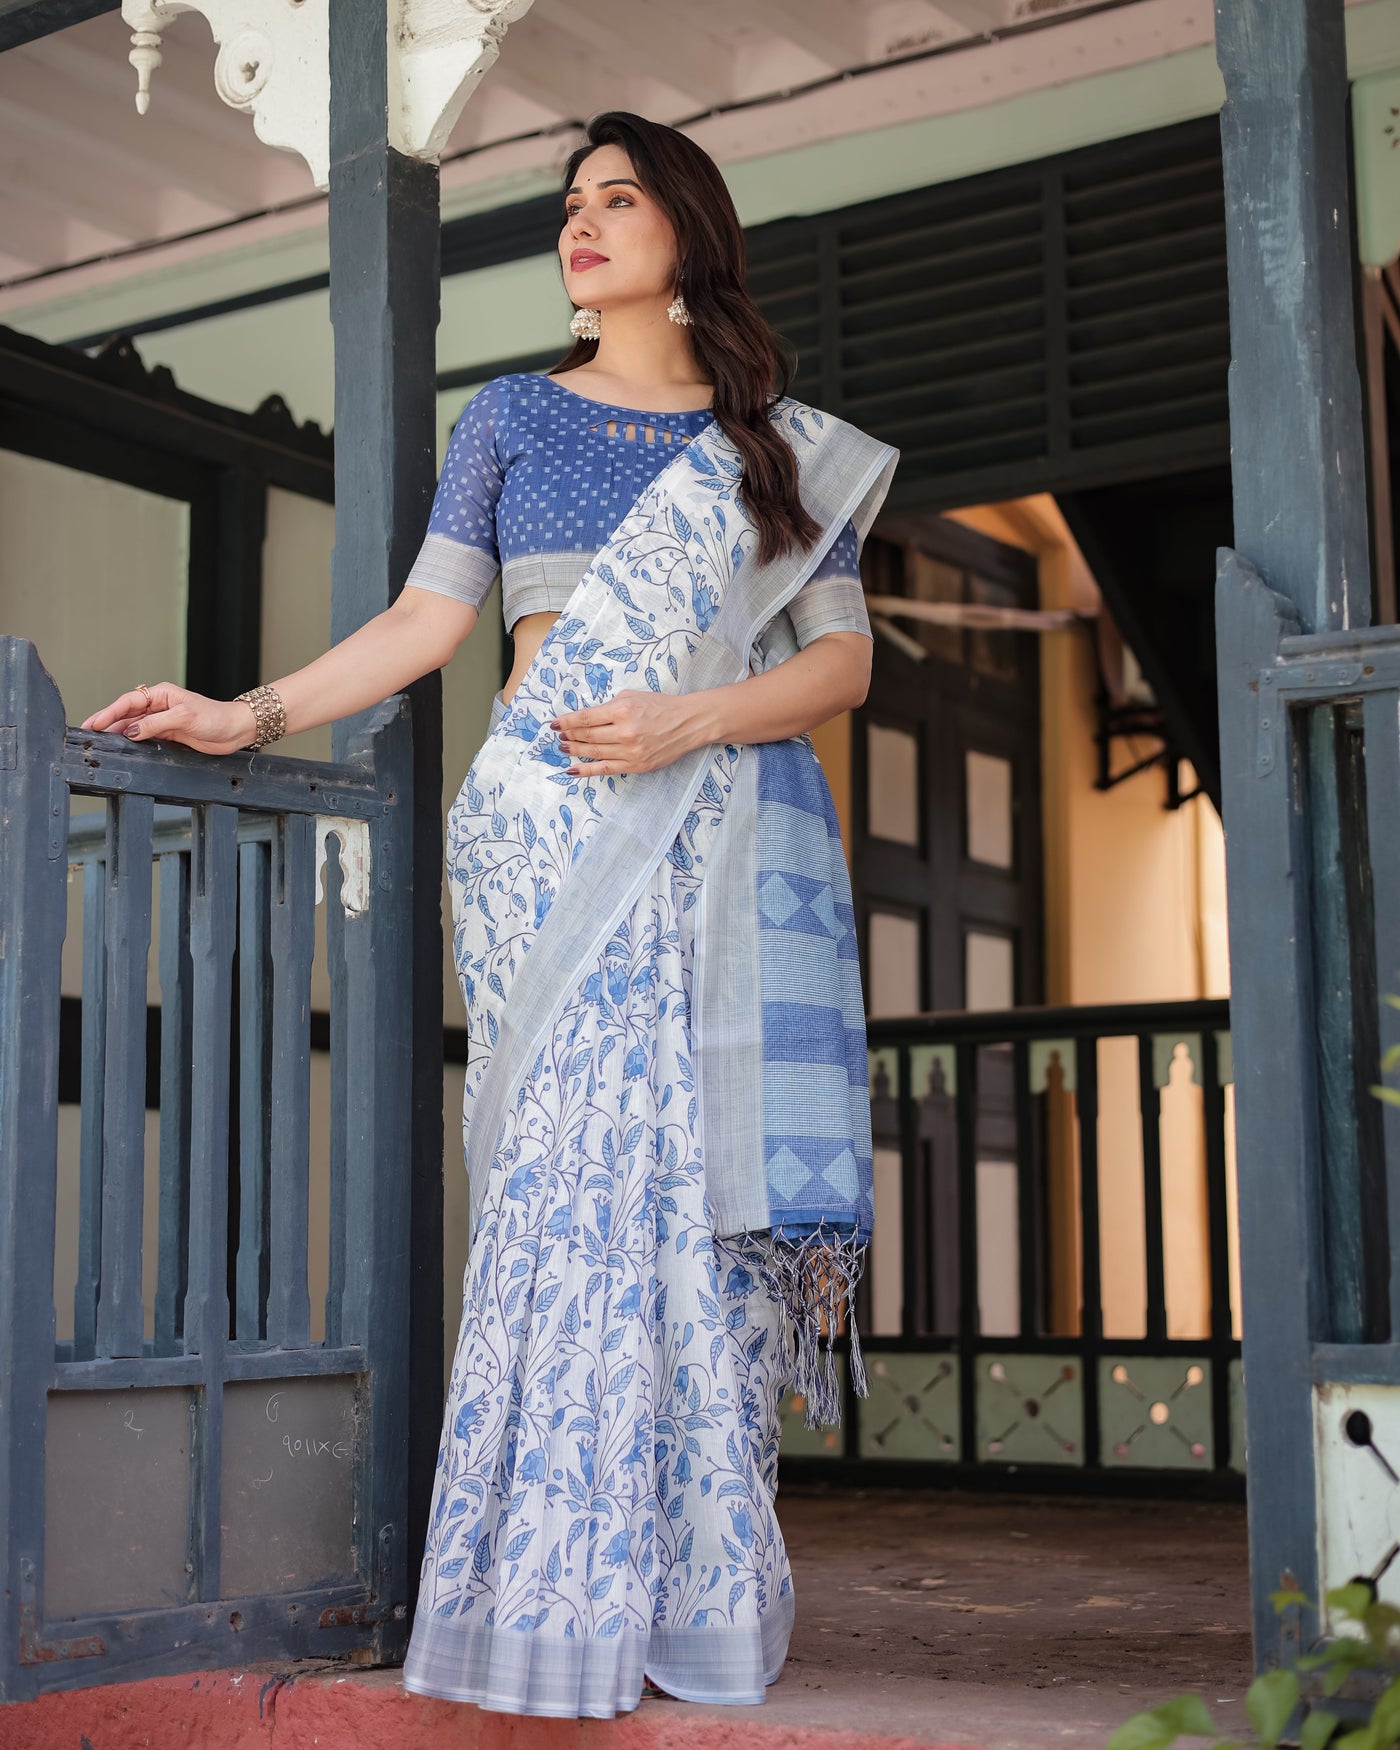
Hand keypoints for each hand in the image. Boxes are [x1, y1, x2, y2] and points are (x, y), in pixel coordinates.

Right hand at [80, 682, 257, 756]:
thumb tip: (131, 730)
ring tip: (99, 742)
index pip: (129, 702)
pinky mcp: (168, 735)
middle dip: (107, 723)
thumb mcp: (184, 718)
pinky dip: (132, 742)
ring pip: (133, 727)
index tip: (95, 722)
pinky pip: (145, 738)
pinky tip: (122, 748)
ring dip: (117, 734)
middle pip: (127, 714)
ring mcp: (162, 721)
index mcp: (161, 694)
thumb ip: (156, 724)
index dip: (110, 712)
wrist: (235, 731)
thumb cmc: (215, 717)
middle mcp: (159, 706)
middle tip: (87, 733)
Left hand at [553, 690, 701, 775]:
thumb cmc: (660, 706)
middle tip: (559, 736)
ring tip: (564, 748)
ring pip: (594, 752)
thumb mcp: (633, 696)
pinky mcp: (636, 765)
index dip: (567, 722)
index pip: (586, 718)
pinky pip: (605, 769)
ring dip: (575, 750)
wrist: (688, 723)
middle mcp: (625, 732)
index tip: (555, 724)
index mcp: (623, 710)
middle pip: (587, 735)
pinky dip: (586, 770)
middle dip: (569, 736)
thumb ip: (609, 706)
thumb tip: (587, 717)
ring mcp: (630, 751)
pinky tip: (572, 769)